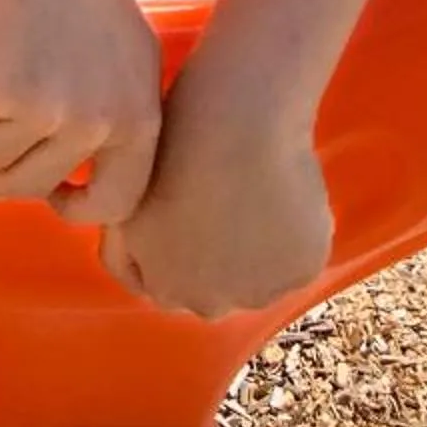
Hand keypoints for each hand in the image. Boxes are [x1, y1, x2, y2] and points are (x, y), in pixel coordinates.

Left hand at [100, 73, 333, 319]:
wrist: (238, 120)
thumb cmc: (173, 142)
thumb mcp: (125, 199)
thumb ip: (124, 244)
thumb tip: (131, 260)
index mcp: (162, 289)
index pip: (160, 285)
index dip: (168, 248)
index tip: (180, 210)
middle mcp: (209, 306)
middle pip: (210, 288)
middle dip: (212, 256)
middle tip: (222, 200)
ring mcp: (259, 292)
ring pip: (258, 275)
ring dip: (258, 251)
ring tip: (257, 195)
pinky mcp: (302, 270)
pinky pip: (299, 257)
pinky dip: (297, 234)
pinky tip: (287, 192)